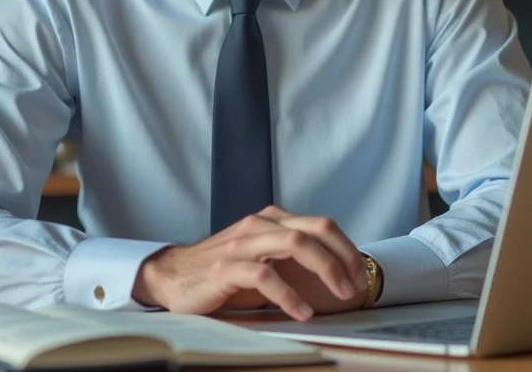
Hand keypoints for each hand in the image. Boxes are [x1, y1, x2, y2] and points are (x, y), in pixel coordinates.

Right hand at [132, 205, 369, 321]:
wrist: (172, 277)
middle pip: (314, 229)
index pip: (320, 224)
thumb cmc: (222, 273)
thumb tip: (335, 274)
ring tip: (340, 294)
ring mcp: (242, 244)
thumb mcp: (262, 260)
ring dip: (324, 269)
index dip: (346, 247)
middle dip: (343, 256)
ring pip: (294, 242)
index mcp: (271, 220)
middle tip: (355, 285)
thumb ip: (291, 257)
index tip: (359, 274)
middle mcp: (259, 225)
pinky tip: (301, 312)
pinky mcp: (226, 268)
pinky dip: (289, 295)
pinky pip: (264, 275)